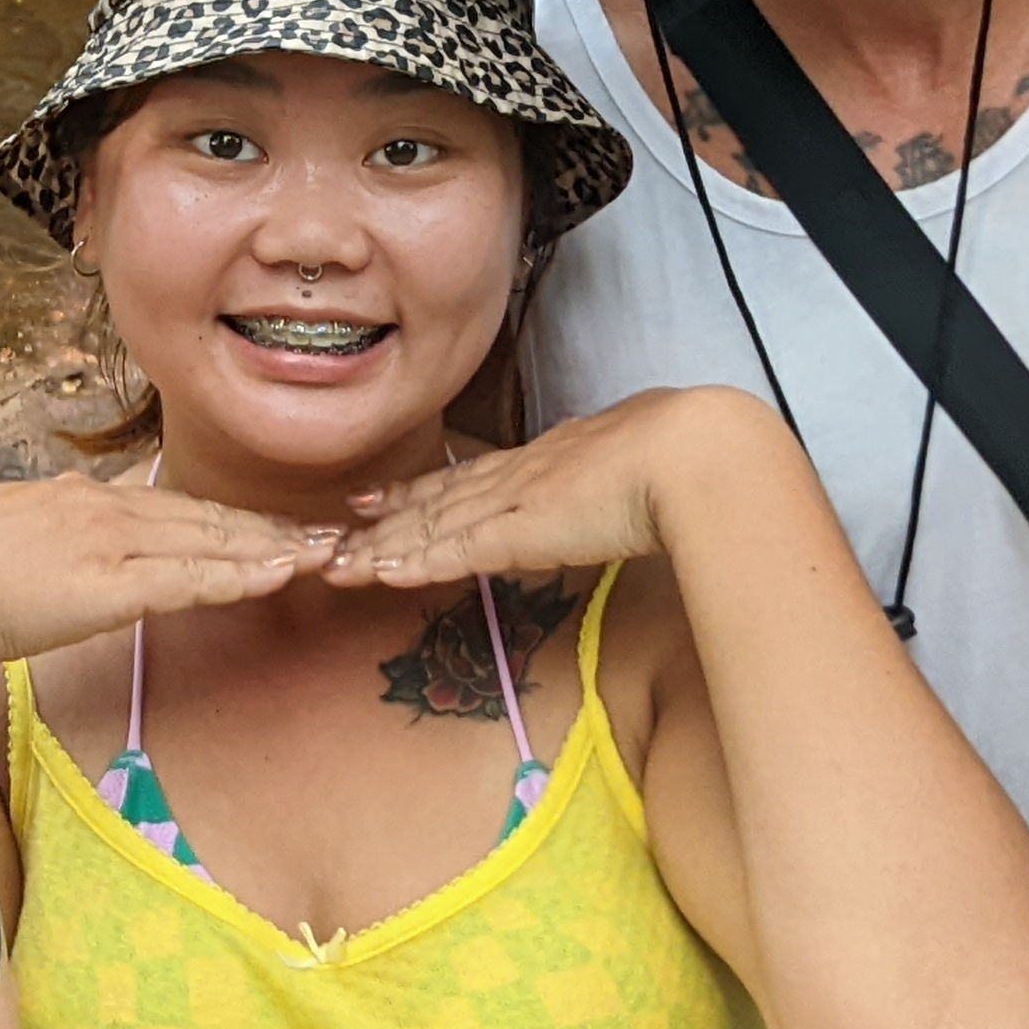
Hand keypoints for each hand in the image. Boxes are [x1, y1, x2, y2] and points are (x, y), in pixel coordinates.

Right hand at [0, 468, 328, 664]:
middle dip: (269, 525)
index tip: (265, 524)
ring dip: (273, 547)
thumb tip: (53, 523)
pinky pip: (191, 578)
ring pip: (211, 540)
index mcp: (73, 502)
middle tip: (327, 528)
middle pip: (204, 514)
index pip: (166, 505)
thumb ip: (35, 529)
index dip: (221, 517)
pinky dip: (240, 574)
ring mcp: (109, 543)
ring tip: (327, 550)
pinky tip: (281, 573)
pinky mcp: (110, 584)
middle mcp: (100, 511)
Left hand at [324, 387, 775, 591]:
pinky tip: (380, 574)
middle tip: (337, 529)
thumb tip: (616, 477)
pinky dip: (415, 563)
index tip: (382, 496)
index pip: (471, 478)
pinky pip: (454, 552)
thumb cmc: (683, 453)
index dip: (423, 490)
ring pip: (432, 529)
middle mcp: (519, 477)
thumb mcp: (635, 459)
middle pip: (438, 502)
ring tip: (337, 564)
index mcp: (546, 460)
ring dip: (383, 550)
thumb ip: (611, 473)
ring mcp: (515, 503)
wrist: (692, 454)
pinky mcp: (520, 532)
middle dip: (386, 520)